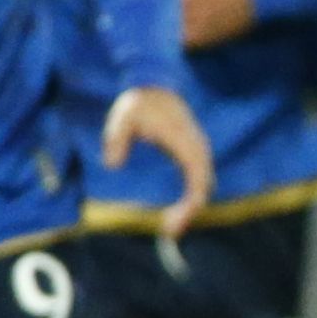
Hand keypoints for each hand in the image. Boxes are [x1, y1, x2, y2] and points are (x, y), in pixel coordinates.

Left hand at [102, 83, 214, 233]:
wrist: (155, 85)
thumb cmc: (140, 101)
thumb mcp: (123, 117)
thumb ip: (116, 139)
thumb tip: (112, 164)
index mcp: (186, 144)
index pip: (198, 182)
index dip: (189, 206)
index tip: (172, 223)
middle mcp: (198, 149)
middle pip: (204, 189)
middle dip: (189, 212)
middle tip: (169, 232)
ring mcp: (198, 151)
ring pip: (203, 186)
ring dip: (190, 207)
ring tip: (171, 227)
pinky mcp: (192, 153)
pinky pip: (197, 180)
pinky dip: (190, 197)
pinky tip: (175, 210)